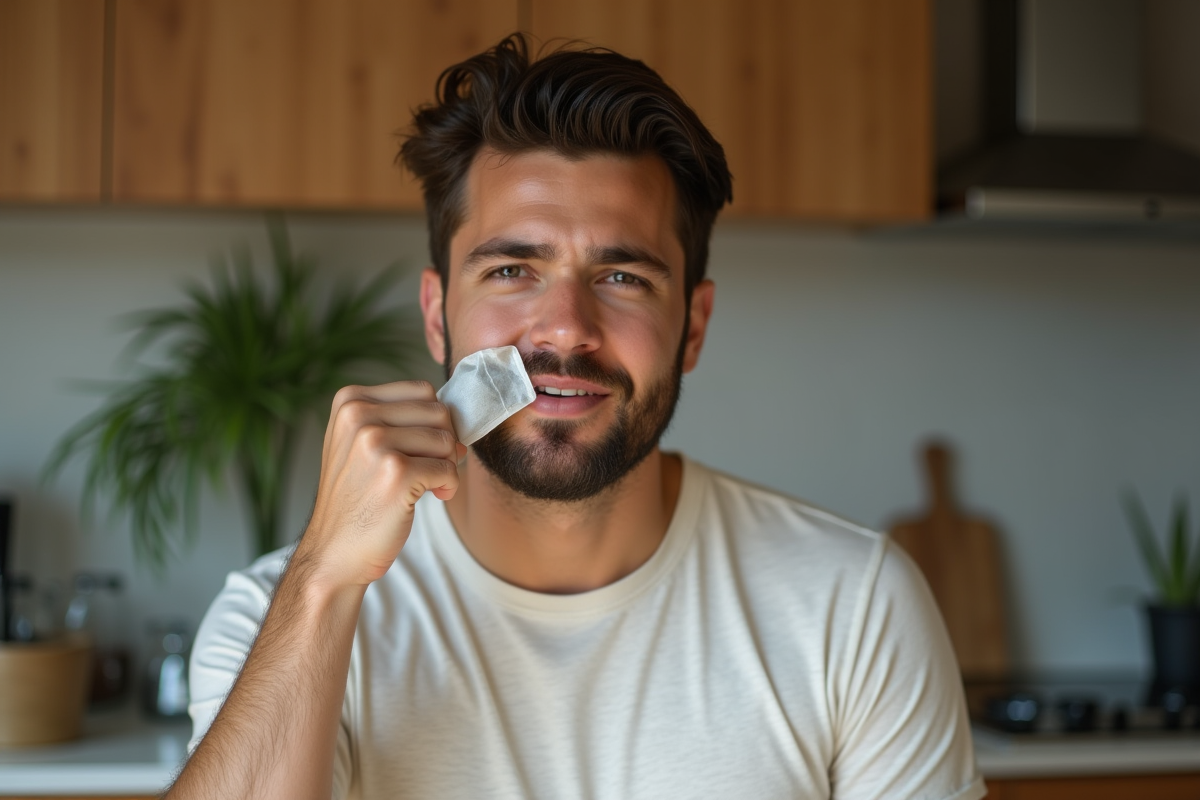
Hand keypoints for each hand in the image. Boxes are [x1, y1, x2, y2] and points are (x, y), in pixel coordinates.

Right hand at [298, 381, 464, 587]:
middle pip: (438, 412)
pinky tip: (431, 496)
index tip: (423, 449)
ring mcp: (376, 443)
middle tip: (429, 469)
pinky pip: (449, 469)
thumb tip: (457, 421)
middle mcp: (359, 416)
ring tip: (425, 485)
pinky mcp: (396, 473)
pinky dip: (449, 486)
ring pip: (446, 439)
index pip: (422, 391)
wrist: (334, 551)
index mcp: (350, 401)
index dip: (434, 421)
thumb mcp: (361, 444)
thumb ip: (402, 422)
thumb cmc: (356, 499)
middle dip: (444, 443)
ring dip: (446, 465)